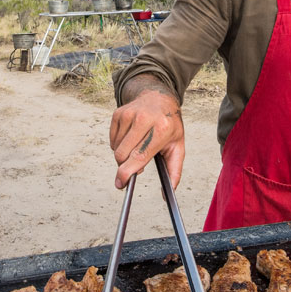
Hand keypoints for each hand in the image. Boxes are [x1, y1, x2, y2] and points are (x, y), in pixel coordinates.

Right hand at [110, 75, 184, 189]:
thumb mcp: (178, 146)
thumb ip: (174, 170)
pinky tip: (131, 137)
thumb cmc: (169, 124)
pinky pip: (112, 140)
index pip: (140, 156)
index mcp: (161, 129)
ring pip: (116, 149)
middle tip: (136, 165)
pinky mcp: (118, 113)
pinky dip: (119, 145)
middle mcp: (144, 119)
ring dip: (124, 155)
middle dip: (125, 166)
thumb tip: (169, 193)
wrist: (158, 97)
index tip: (121, 184)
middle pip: (123, 155)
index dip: (128, 172)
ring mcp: (129, 114)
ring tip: (137, 146)